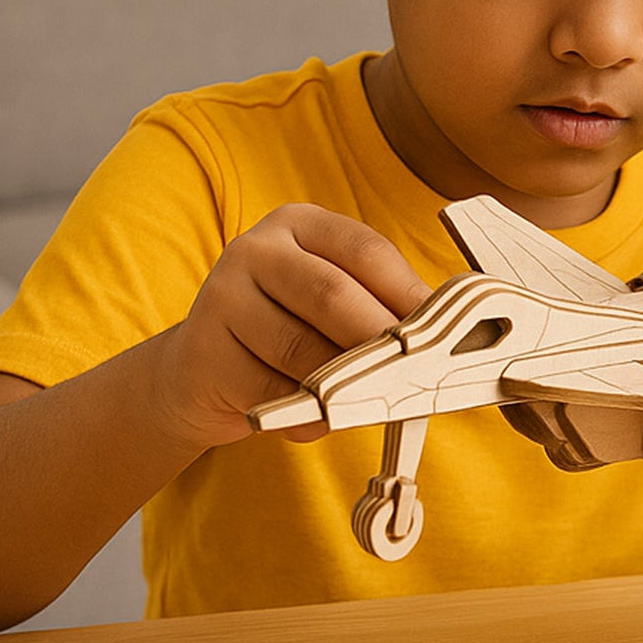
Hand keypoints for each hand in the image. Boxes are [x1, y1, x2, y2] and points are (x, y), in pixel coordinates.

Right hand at [155, 205, 431, 452]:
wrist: (199, 371)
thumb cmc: (287, 331)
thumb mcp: (329, 299)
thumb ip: (376, 303)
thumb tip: (442, 332)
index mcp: (298, 224)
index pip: (366, 250)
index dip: (409, 294)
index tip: (442, 331)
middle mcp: (255, 249)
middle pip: (334, 295)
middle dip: (382, 340)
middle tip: (417, 373)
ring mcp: (223, 297)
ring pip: (303, 349)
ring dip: (345, 384)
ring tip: (369, 401)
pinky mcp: (205, 352)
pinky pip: (274, 392)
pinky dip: (308, 414)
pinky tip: (317, 418)